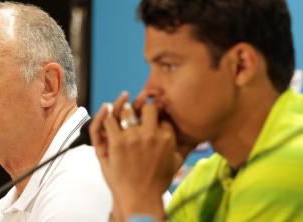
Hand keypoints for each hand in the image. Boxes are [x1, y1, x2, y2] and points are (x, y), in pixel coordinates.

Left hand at [89, 92, 185, 220]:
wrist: (140, 199)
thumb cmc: (157, 183)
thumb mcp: (176, 163)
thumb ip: (186, 147)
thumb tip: (199, 137)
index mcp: (167, 137)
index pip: (162, 115)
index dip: (155, 115)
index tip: (149, 119)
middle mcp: (152, 134)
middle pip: (147, 108)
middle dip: (142, 109)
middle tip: (136, 113)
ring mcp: (133, 137)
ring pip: (127, 110)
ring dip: (123, 111)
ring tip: (121, 114)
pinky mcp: (117, 143)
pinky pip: (110, 120)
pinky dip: (107, 116)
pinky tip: (108, 117)